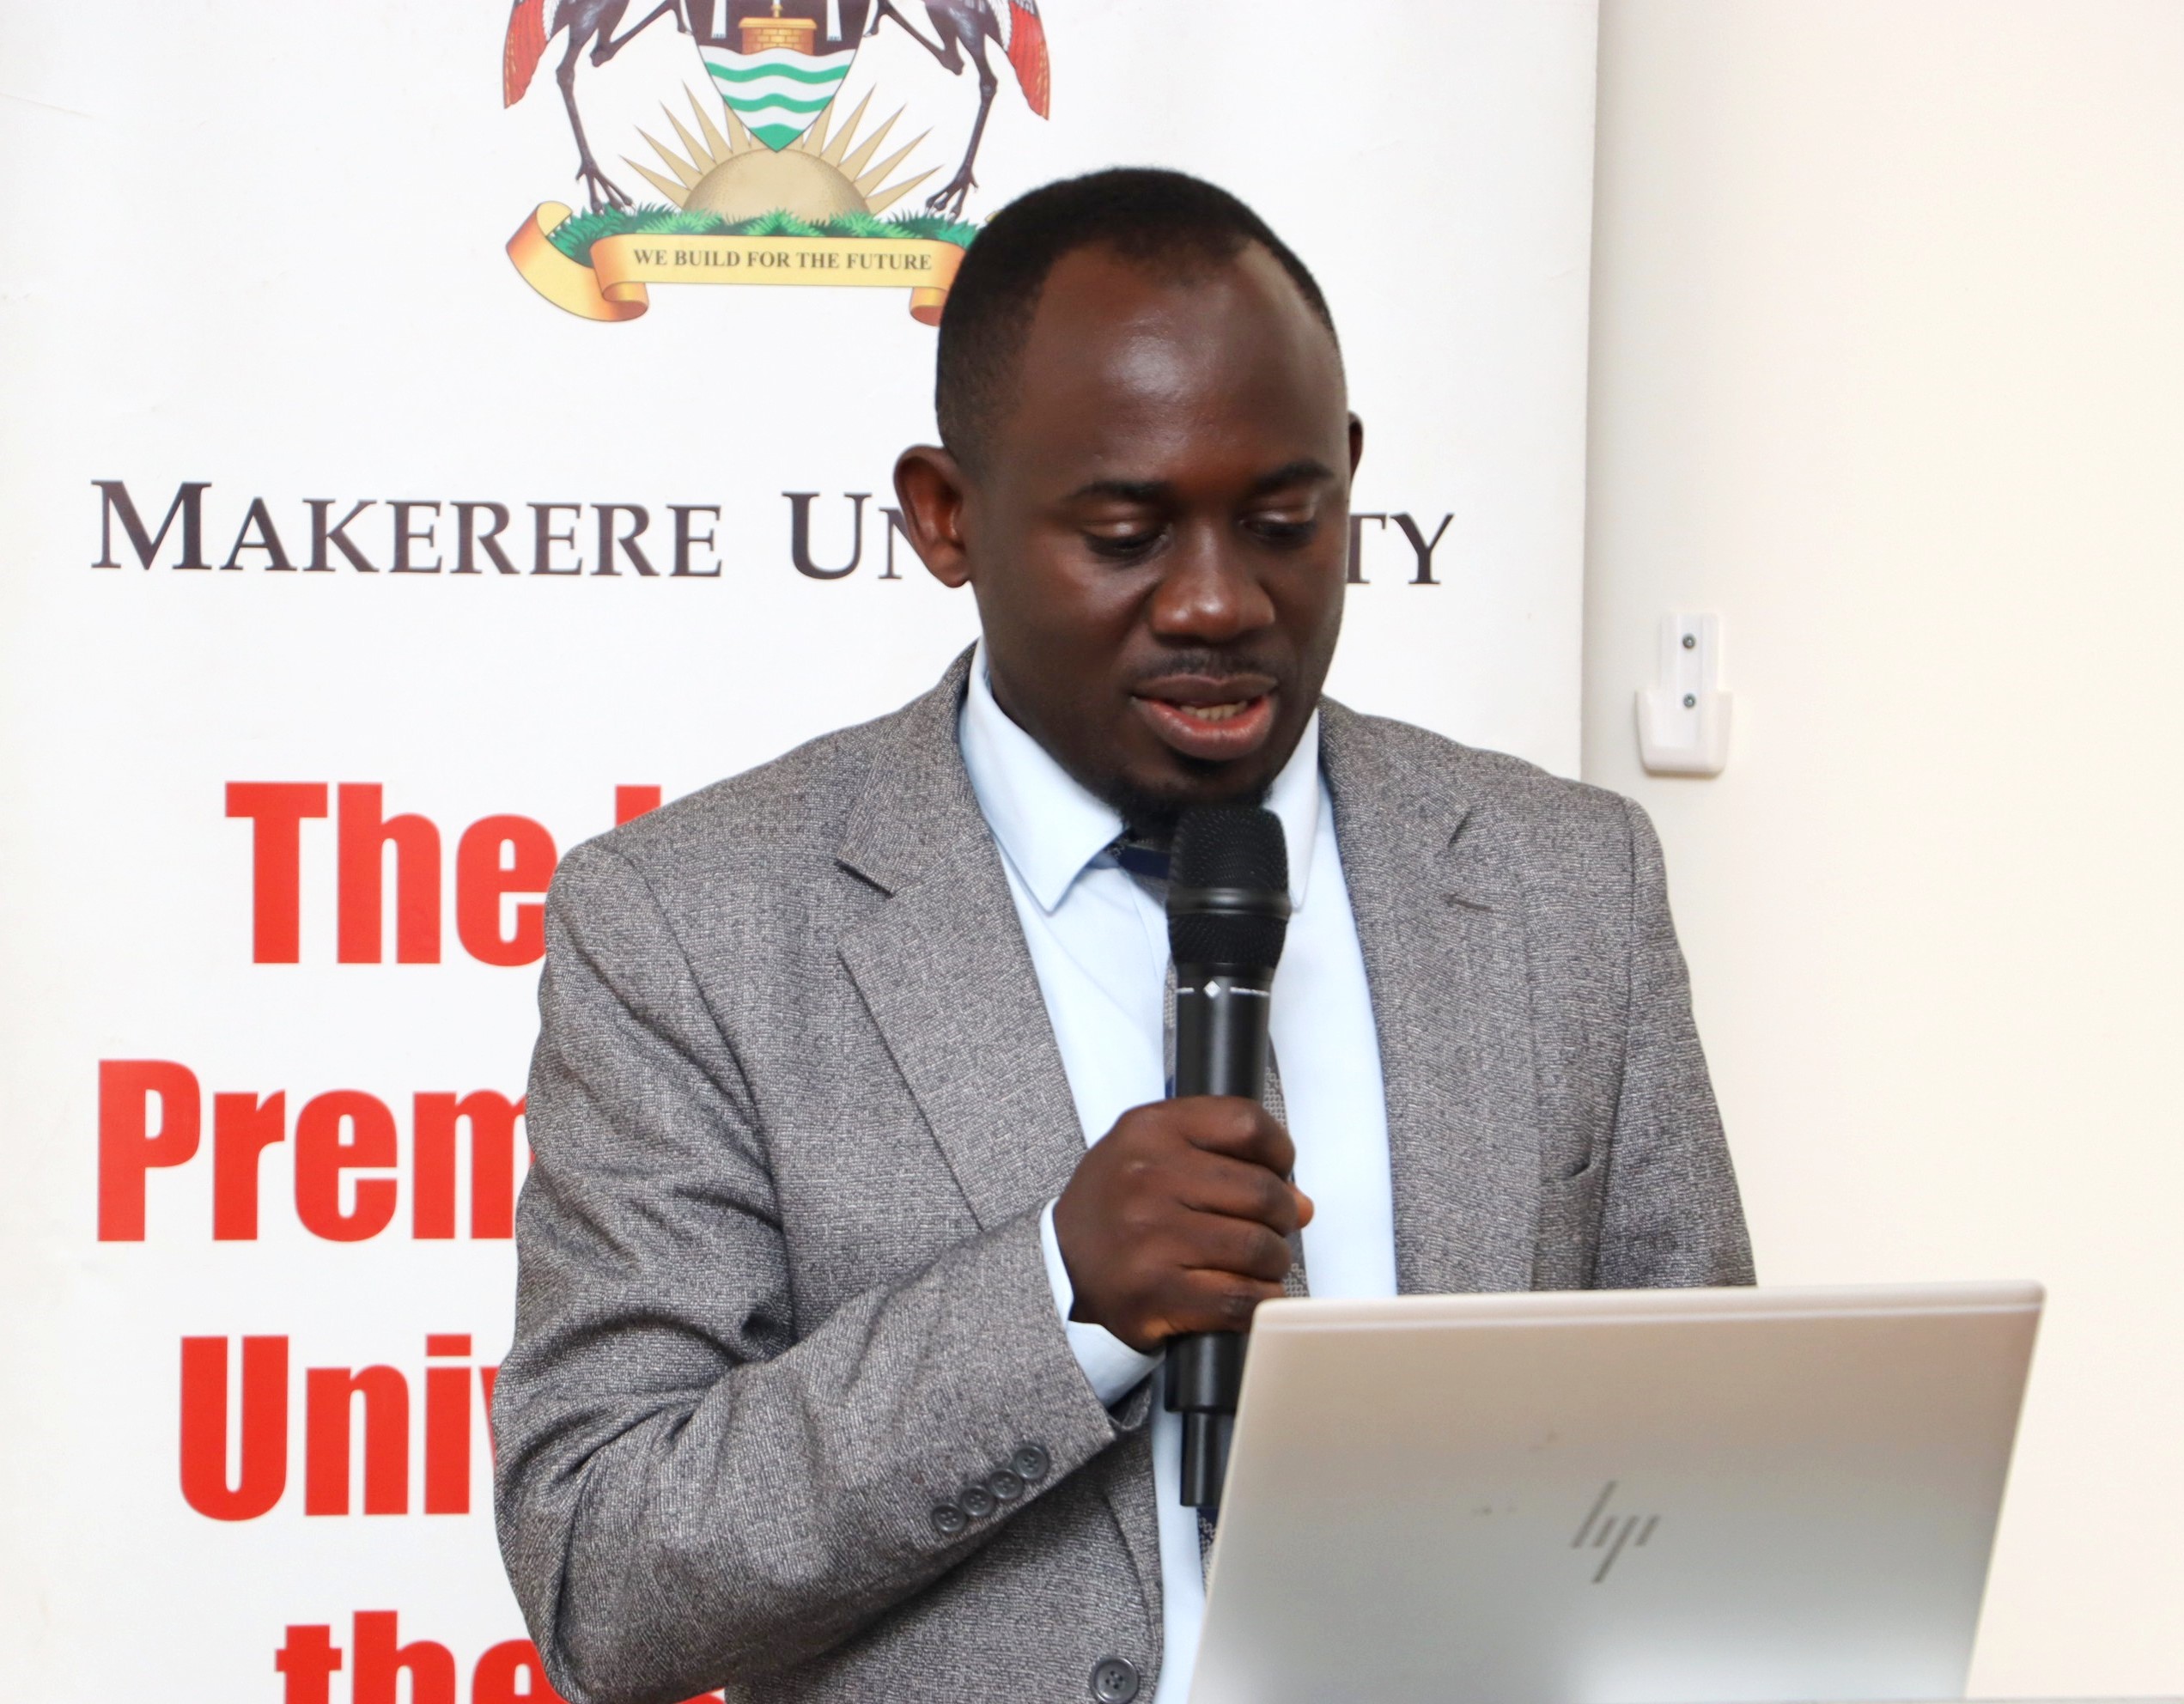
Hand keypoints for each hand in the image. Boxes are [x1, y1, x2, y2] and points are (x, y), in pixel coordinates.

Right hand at [1051, 1097, 1314, 1353]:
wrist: (1060, 1265)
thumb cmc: (1116, 1205)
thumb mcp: (1149, 1148)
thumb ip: (1221, 1154)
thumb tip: (1299, 1200)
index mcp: (1149, 1130)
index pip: (1247, 1125)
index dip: (1279, 1151)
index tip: (1279, 1170)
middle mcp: (1146, 1178)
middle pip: (1262, 1192)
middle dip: (1284, 1215)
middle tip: (1275, 1226)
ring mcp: (1149, 1237)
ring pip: (1258, 1248)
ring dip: (1274, 1261)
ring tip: (1261, 1262)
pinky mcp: (1154, 1292)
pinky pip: (1240, 1298)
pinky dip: (1260, 1299)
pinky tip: (1250, 1293)